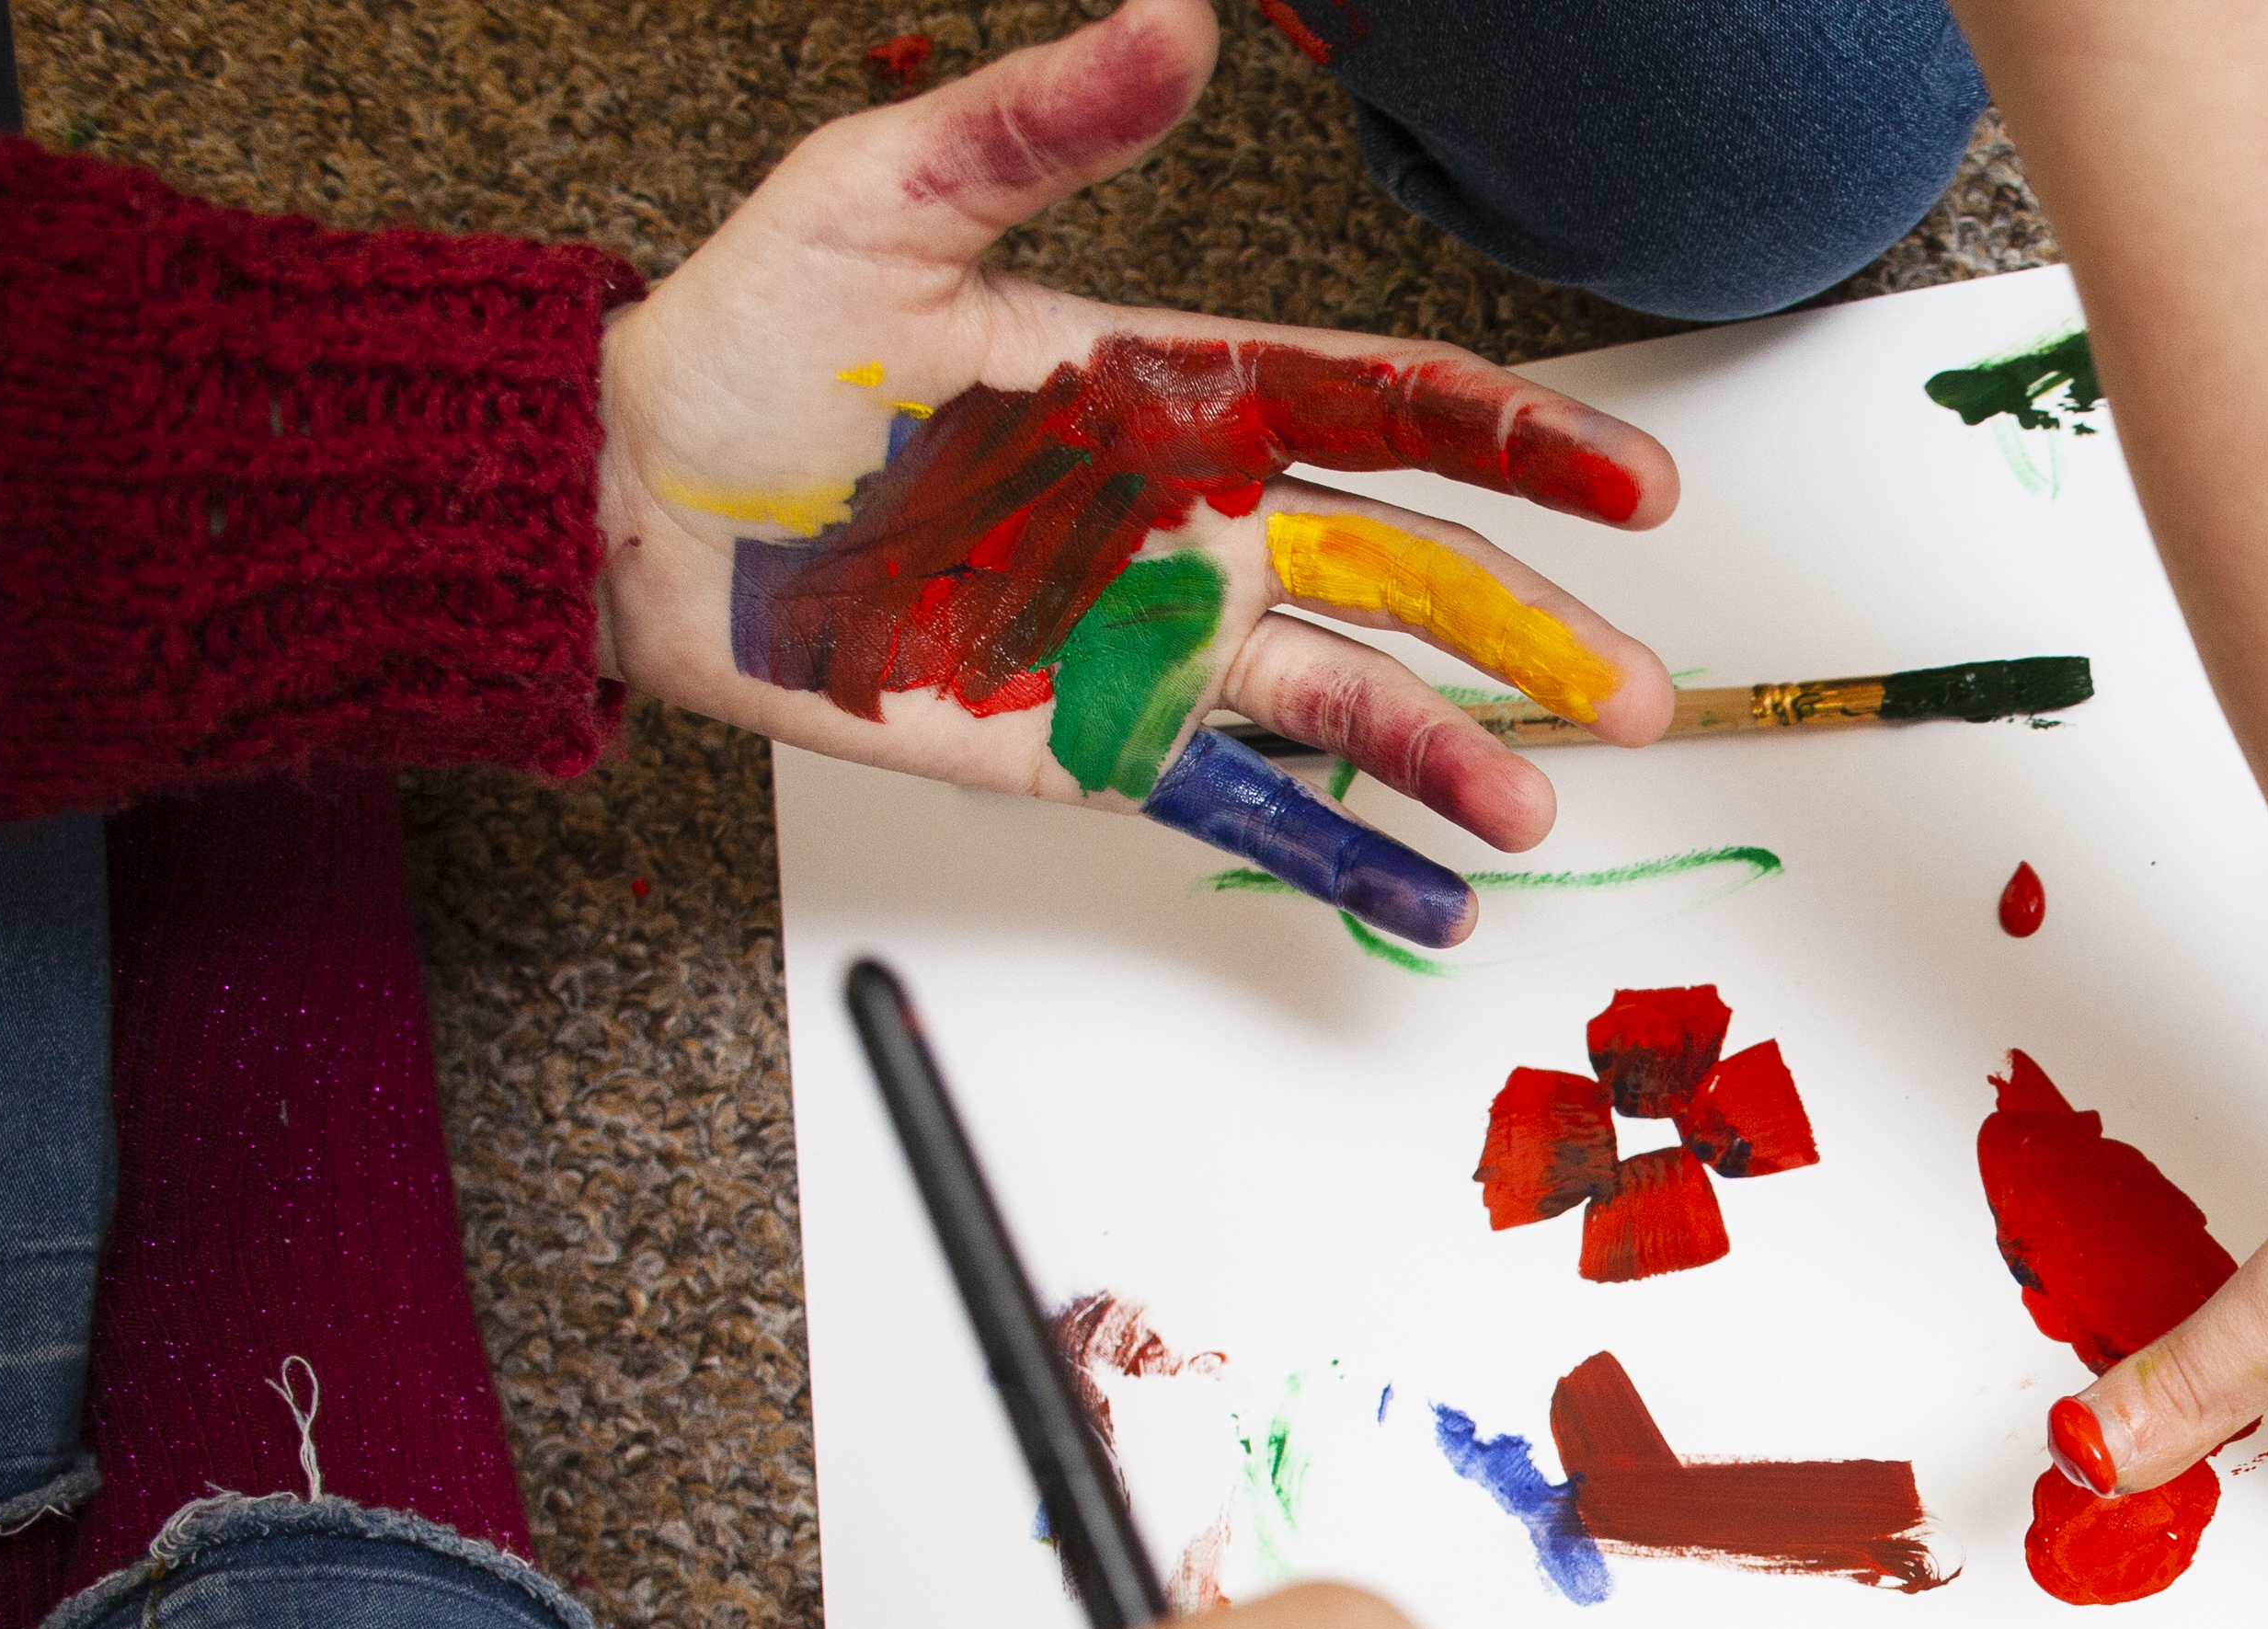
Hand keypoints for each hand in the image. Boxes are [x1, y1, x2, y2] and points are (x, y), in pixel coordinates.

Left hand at [594, 0, 1682, 943]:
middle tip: (1635, 683)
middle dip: (1535, 628)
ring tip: (1537, 799)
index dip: (1518, 440)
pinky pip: (1245, 810)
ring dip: (1455, 752)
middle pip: (1413, 573)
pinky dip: (1345, 862)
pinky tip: (1433, 901)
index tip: (1632, 481)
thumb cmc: (749, 347)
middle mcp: (1198, 522)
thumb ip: (1042, 123)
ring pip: (1352, 703)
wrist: (631, 506)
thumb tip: (1169, 16)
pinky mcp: (1097, 744)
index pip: (1386, 410)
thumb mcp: (885, 200)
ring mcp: (1159, 643)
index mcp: (1176, 390)